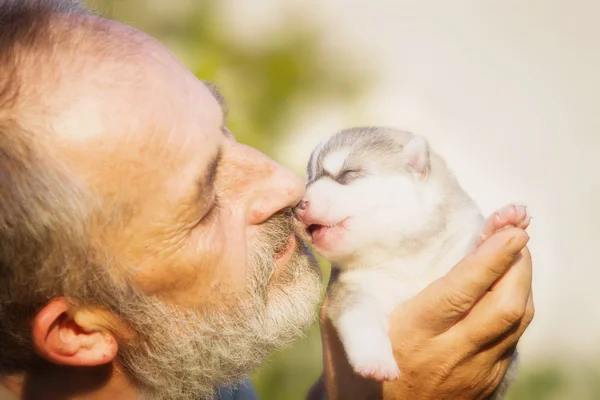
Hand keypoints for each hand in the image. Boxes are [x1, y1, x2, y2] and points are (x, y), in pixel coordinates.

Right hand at [318, 226, 532, 399]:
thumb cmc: (350, 362)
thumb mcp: (345, 320)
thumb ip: (361, 281)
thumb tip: (372, 230)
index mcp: (411, 335)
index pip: (461, 292)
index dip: (490, 259)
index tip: (512, 230)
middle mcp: (450, 355)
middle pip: (505, 307)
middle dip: (518, 264)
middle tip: (514, 231)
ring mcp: (475, 372)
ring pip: (517, 320)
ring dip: (521, 281)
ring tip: (512, 252)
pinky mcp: (489, 381)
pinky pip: (514, 336)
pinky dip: (515, 303)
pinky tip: (504, 286)